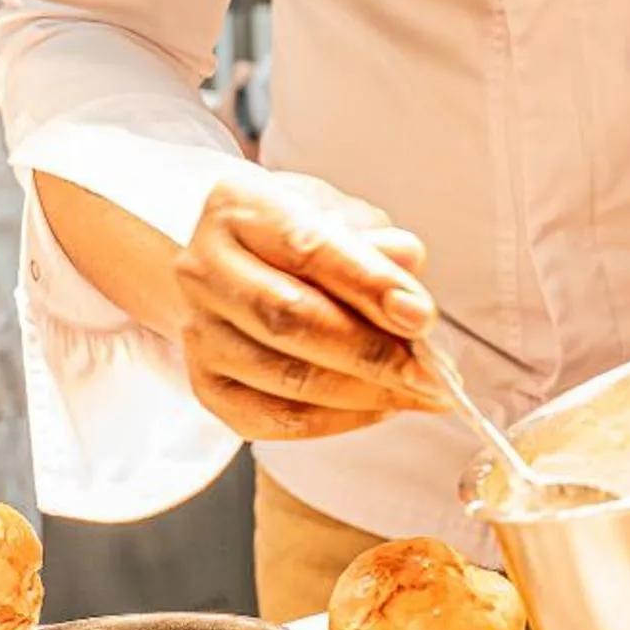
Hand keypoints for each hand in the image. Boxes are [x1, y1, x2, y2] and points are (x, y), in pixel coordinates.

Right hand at [174, 171, 447, 441]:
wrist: (227, 263)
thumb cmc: (291, 234)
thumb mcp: (336, 213)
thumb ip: (374, 242)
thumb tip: (408, 278)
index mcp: (237, 207)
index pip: (307, 248)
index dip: (369, 285)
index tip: (421, 315)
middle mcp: (204, 269)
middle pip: (290, 320)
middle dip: (371, 353)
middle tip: (431, 373)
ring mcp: (199, 332)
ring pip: (285, 378)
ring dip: (364, 394)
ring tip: (419, 393)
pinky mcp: (207, 385)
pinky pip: (275, 420)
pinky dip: (337, 422)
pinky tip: (378, 408)